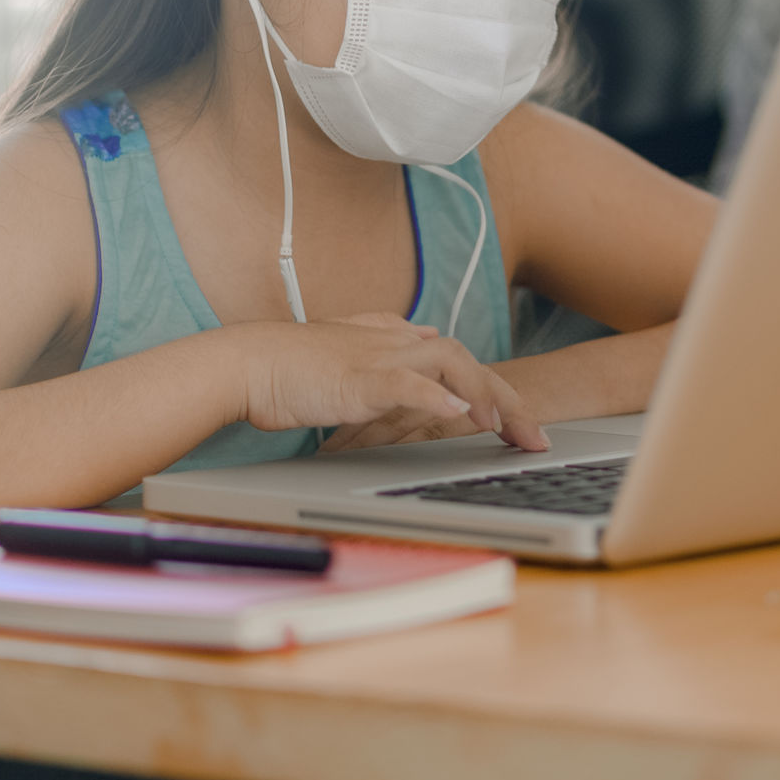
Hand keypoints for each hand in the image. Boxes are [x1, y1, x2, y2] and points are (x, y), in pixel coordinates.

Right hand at [229, 313, 548, 451]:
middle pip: (466, 361)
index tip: (516, 422)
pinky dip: (437, 398)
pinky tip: (460, 413)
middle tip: (535, 438)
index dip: (492, 388)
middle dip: (507, 398)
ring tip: (506, 428)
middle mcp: (393, 344)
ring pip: (449, 364)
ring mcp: (377, 358)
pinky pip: (407, 384)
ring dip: (484, 393)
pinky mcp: (357, 378)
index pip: (456, 360)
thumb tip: (425, 348)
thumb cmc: (285, 370)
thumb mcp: (346, 362)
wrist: (243, 364)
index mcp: (391, 341)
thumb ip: (386, 355)